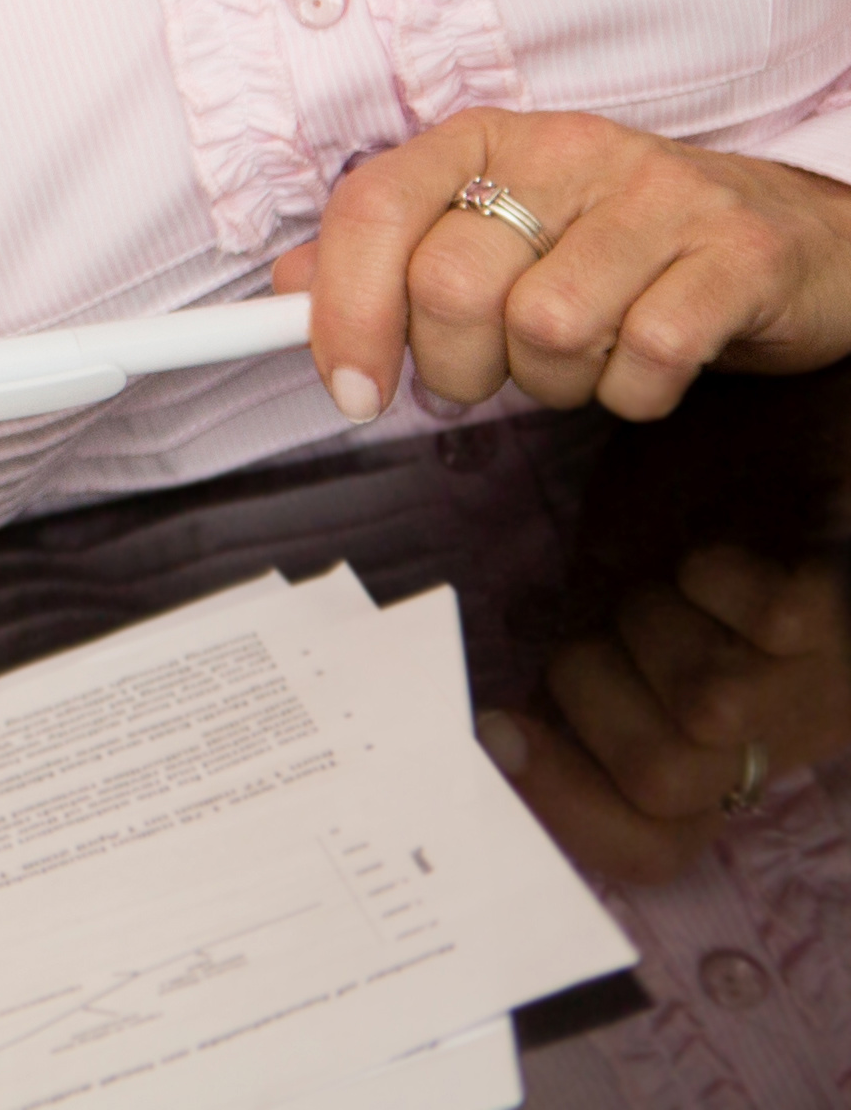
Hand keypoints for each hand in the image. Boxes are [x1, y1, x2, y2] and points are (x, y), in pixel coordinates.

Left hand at [282, 112, 850, 423]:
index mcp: (488, 139)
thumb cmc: (622, 244)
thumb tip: (288, 289)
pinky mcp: (739, 255)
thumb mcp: (497, 233)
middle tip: (498, 371)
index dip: (343, 308)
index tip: (349, 387)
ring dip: (554, 383)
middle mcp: (569, 150)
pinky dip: (636, 393)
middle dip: (459, 366)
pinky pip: (650, 359)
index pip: (374, 208)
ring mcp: (661, 197)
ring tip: (585, 359)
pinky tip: (650, 366)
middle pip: (451, 285)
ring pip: (547, 328)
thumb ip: (389, 259)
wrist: (791, 237)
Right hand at [479, 548, 850, 884]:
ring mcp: (817, 682)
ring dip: (656, 617)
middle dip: (595, 684)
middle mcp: (771, 740)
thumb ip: (560, 684)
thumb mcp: (605, 615)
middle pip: (659, 777)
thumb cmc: (671, 522)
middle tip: (606, 619)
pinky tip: (724, 552)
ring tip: (669, 577)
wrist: (757, 436)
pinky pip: (770, 620)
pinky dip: (721, 572)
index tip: (497, 727)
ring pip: (708, 707)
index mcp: (711, 753)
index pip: (647, 846)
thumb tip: (469, 735)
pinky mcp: (841, 613)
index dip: (565, 805)